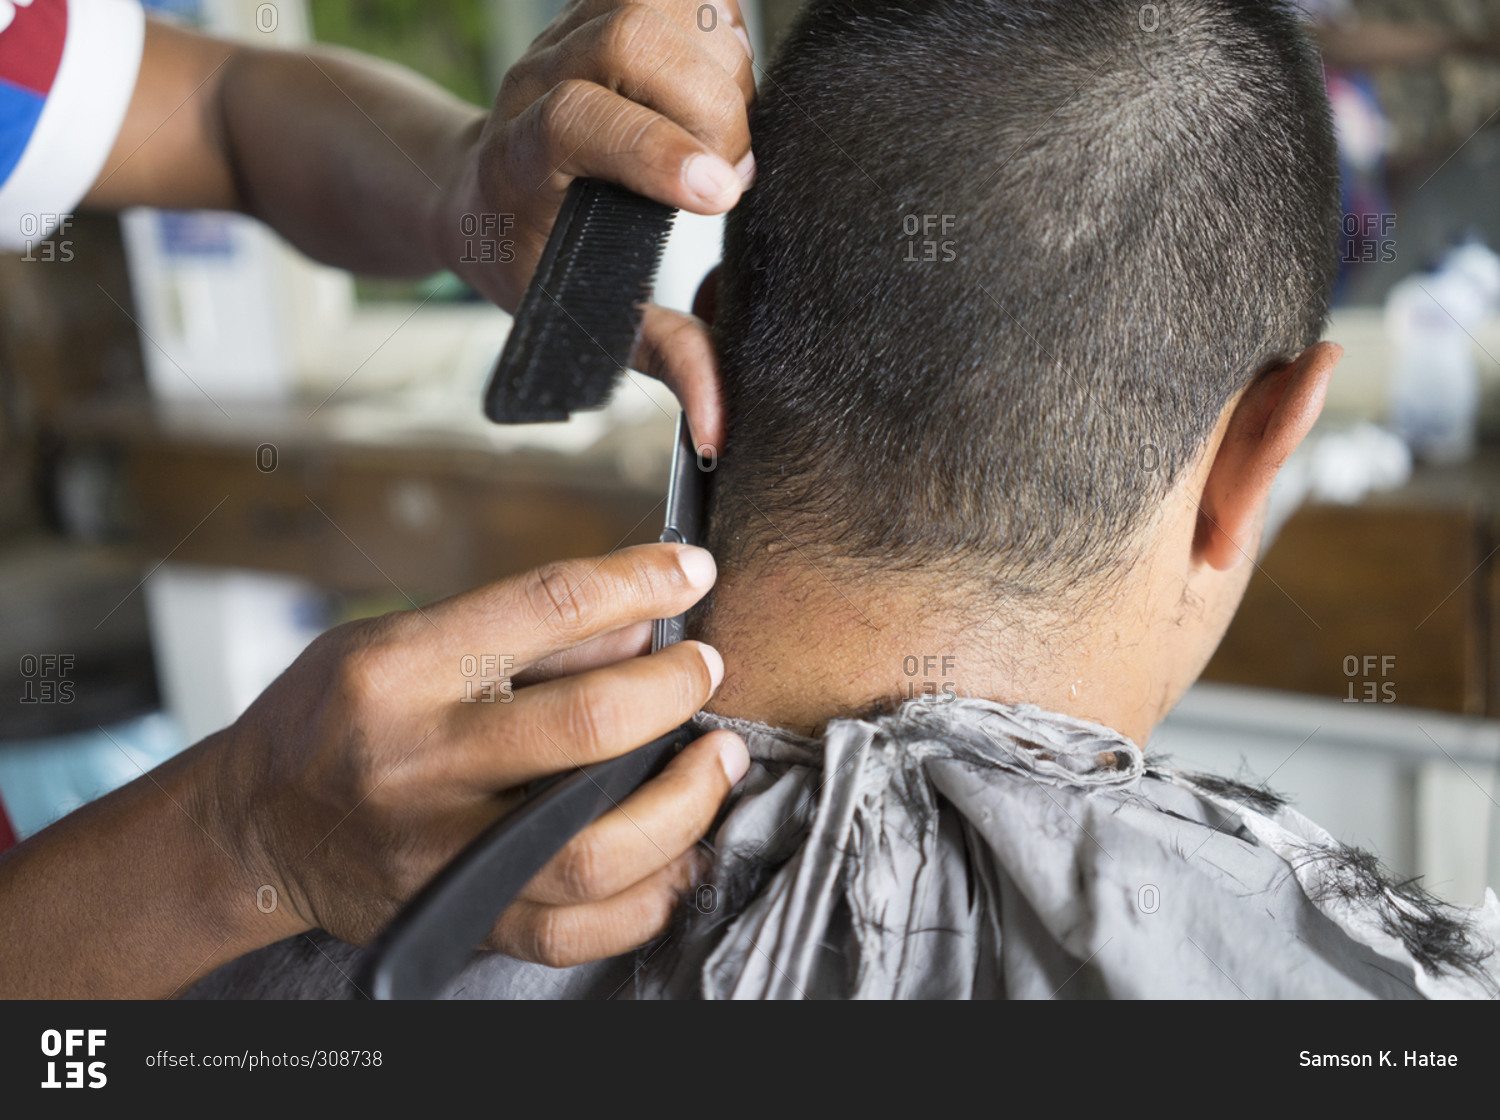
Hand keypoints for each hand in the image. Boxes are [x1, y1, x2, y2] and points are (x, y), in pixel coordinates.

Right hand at [206, 543, 748, 969]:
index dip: (640, 582)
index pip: (547, 606)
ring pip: (597, 845)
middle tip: (707, 671)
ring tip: (715, 762)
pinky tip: (677, 852)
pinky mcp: (459, 916)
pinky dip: (649, 894)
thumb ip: (522, 632)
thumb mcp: (401, 638)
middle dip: (674, 692)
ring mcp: (439, 853)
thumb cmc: (334, 717)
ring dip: (685, 802)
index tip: (692, 572)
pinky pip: (577, 928)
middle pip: (587, 727)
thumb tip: (643, 623)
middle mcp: (419, 762)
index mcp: (401, 670)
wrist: (255, 826)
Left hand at [437, 0, 756, 450]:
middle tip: (733, 170)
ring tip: (728, 128)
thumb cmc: (530, 263)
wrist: (473, 192)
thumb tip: (720, 424)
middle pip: (630, 40)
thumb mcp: (587, 322)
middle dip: (708, 103)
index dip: (653, 146)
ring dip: (718, 62)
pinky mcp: (600, 9)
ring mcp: (567, 38)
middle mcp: (539, 83)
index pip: (580, 122)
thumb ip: (662, 361)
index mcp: (523, 162)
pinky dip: (715, 24)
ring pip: (656, 4)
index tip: (722, 192)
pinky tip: (720, 81)